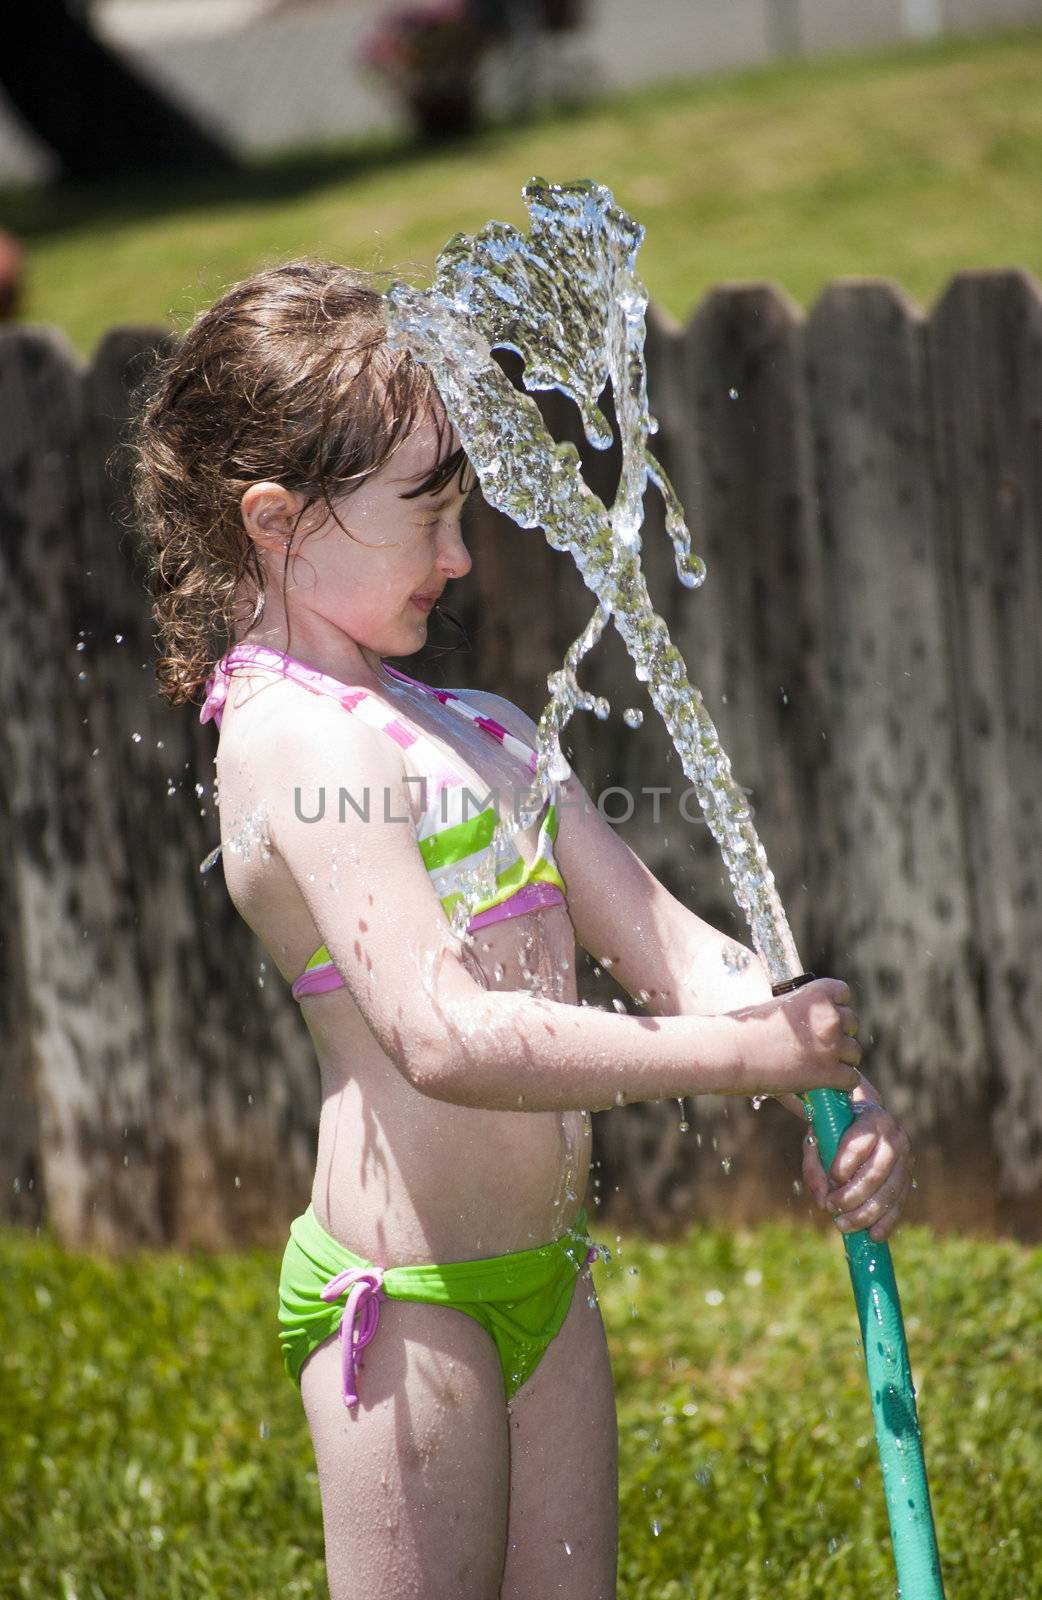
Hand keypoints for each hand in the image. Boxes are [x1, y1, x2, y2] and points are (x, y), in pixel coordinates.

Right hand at [733, 977, 862, 1096]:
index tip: (825, 1015)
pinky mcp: (829, 1073)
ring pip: (854, 1052)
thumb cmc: (744, 1028)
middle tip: (821, 1044)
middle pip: (852, 1023)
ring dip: (841, 1059)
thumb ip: (796, 1009)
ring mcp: (831, 1046)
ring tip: (822, 1065)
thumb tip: (803, 1021)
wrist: (733, 1052)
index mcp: (815, 994)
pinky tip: (826, 1082)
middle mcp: (829, 1017)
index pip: (842, 993)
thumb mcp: (774, 1006)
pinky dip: (840, 1082)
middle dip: (839, 1033)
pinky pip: (850, 1078)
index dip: (835, 1005)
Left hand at [802, 1077, 912, 1242]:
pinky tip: (872, 1235)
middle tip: (831, 1207)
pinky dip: (886, 1222)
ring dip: (866, 1213)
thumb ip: (814, 1165)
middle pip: (876, 1173)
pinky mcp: (908, 1178)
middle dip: (853, 1195)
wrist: (862, 1119)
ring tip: (842, 1225)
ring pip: (890, 1192)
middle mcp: (894, 1137)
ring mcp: (906, 1159)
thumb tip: (822, 1200)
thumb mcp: (817, 1137)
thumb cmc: (835, 1128)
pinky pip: (899, 1204)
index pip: (861, 1141)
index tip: (833, 1178)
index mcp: (872, 1118)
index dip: (846, 1162)